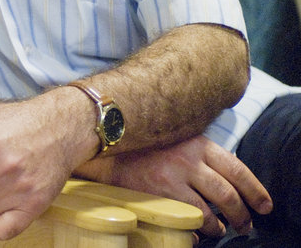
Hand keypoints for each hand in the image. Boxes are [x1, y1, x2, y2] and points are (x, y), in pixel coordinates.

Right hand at [75, 135, 272, 237]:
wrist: (107, 149)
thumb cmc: (143, 145)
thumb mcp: (177, 139)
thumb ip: (202, 153)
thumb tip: (231, 173)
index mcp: (196, 143)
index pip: (237, 168)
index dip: (255, 191)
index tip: (264, 205)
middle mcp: (187, 160)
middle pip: (228, 194)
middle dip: (241, 215)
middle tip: (244, 224)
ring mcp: (172, 179)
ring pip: (210, 213)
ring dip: (218, 226)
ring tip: (218, 229)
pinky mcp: (158, 196)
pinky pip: (187, 222)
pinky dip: (195, 231)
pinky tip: (195, 231)